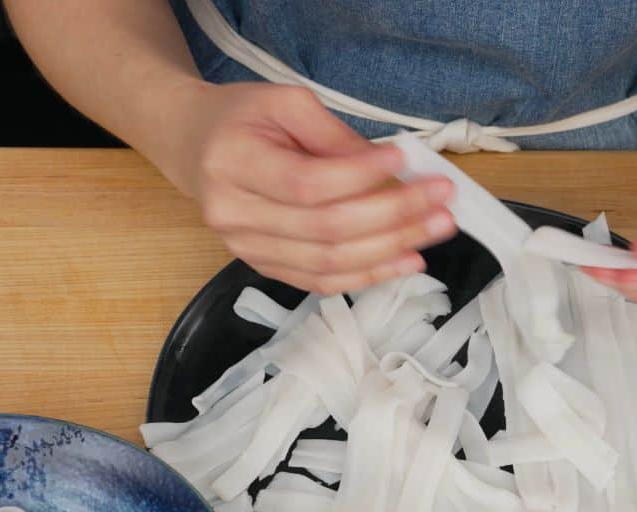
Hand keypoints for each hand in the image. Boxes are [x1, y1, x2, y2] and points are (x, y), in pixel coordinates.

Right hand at [157, 82, 456, 293]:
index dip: (360, 178)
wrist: (196, 146)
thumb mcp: (285, 103)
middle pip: (325, 230)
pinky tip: (406, 259)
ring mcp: (247, 250)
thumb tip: (388, 170)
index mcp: (232, 165)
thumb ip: (334, 135)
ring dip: (390, 249)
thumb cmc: (242, 118)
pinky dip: (368, 275)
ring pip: (328, 264)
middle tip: (440, 199)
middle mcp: (234, 216)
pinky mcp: (264, 267)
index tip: (404, 161)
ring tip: (435, 229)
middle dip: (392, 216)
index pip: (308, 184)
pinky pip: (321, 283)